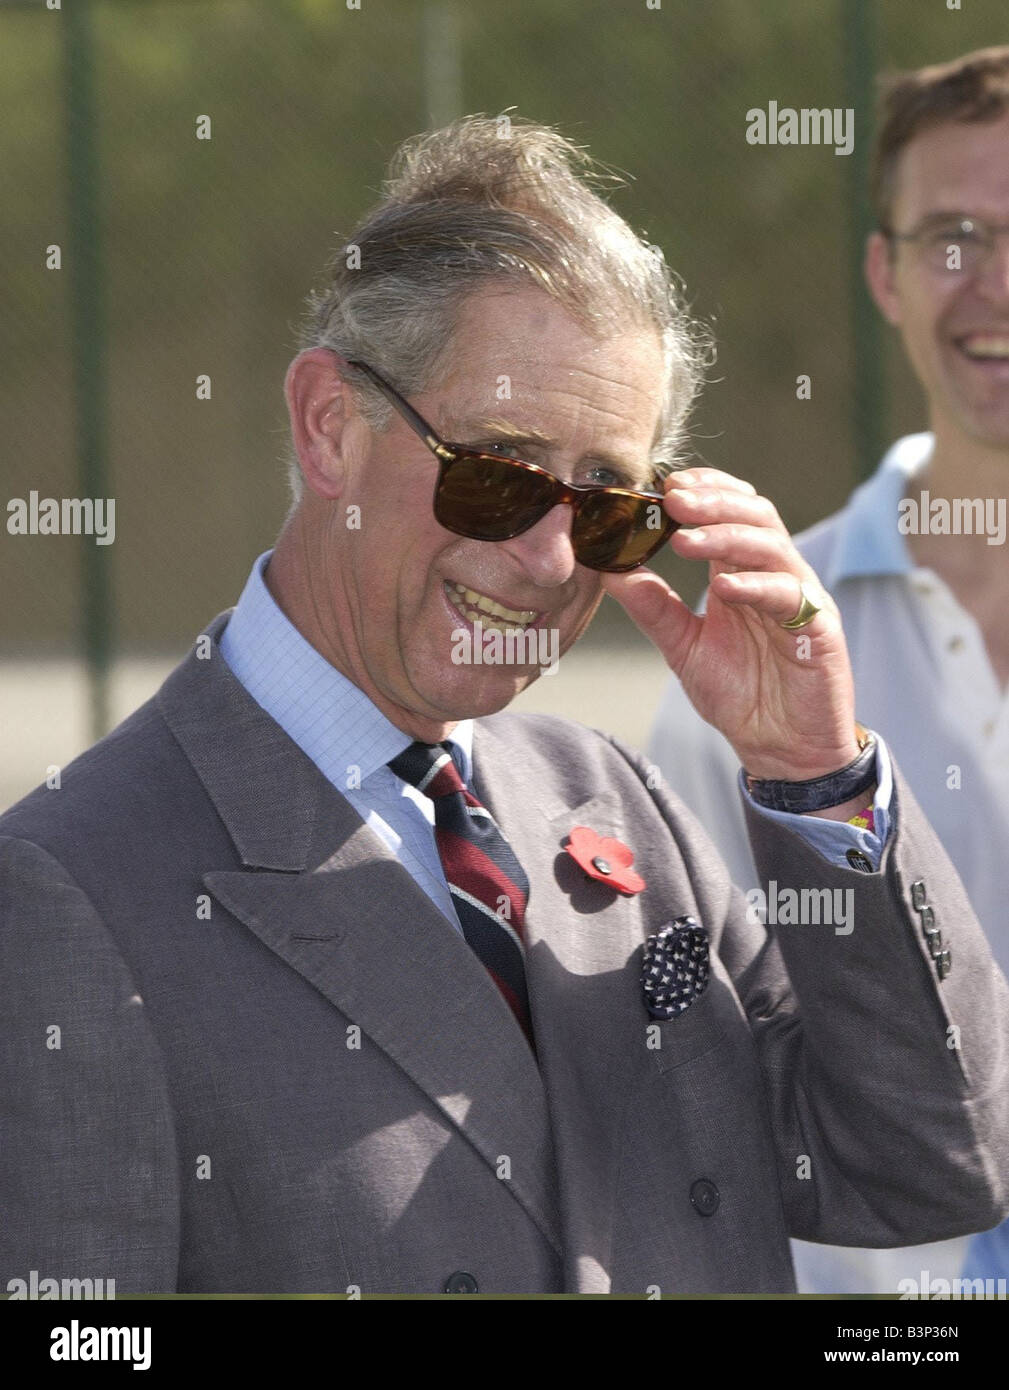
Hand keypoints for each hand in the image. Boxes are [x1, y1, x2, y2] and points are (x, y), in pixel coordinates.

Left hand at [603, 468, 861, 781]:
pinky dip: (755, 586)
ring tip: (686, 539)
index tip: (665, 484)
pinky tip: (722, 587)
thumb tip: (609, 570)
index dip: (705, 489)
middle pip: (755, 514)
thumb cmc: (742, 695)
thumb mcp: (684, 647)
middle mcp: (776, 576)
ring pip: (772, 546)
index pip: (732, 510)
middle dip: (713, 501)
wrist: (784, 750)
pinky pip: (790, 596)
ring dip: (727, 536)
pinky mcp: (819, 629)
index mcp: (744, 573)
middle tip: (672, 499)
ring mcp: (801, 599)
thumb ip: (653, 608)